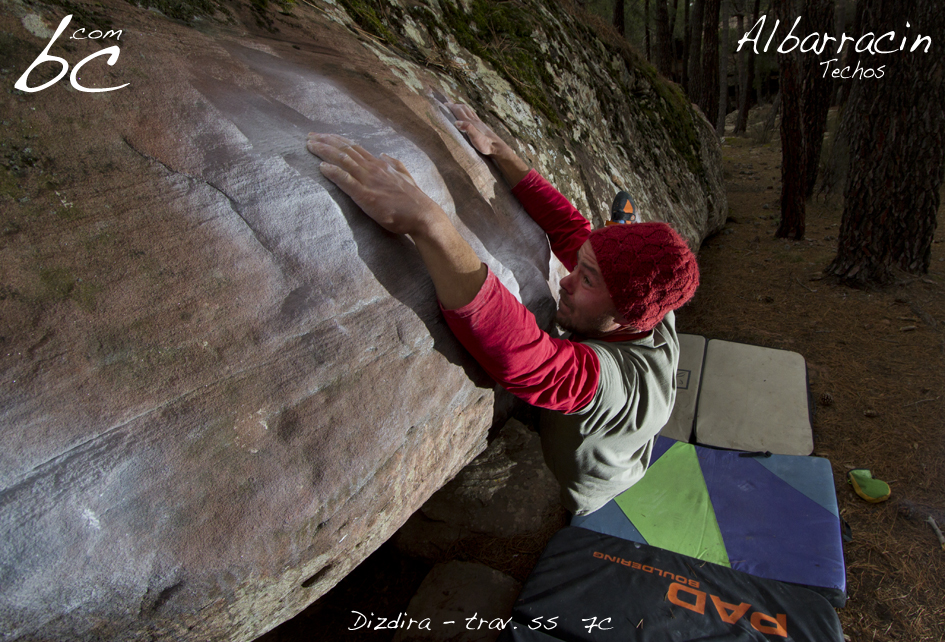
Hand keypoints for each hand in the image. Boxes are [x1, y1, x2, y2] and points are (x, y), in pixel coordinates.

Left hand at [307, 132, 442, 235]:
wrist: (423, 215)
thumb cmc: (413, 201)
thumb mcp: (404, 176)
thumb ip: (394, 165)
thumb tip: (384, 155)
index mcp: (379, 165)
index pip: (354, 148)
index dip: (337, 141)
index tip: (323, 136)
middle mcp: (373, 169)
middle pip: (345, 150)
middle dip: (326, 142)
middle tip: (309, 136)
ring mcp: (369, 181)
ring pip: (344, 161)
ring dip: (325, 152)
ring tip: (310, 146)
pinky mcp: (367, 196)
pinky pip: (347, 181)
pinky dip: (334, 173)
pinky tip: (321, 167)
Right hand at [446, 103, 530, 186]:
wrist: (497, 147)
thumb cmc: (486, 145)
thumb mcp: (476, 138)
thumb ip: (467, 129)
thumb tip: (456, 122)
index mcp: (470, 122)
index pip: (459, 111)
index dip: (451, 107)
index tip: (443, 104)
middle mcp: (474, 120)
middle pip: (463, 108)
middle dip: (454, 105)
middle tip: (447, 105)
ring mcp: (478, 122)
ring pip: (468, 110)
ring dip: (461, 107)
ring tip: (455, 107)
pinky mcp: (481, 126)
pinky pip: (473, 115)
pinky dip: (467, 111)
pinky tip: (468, 115)